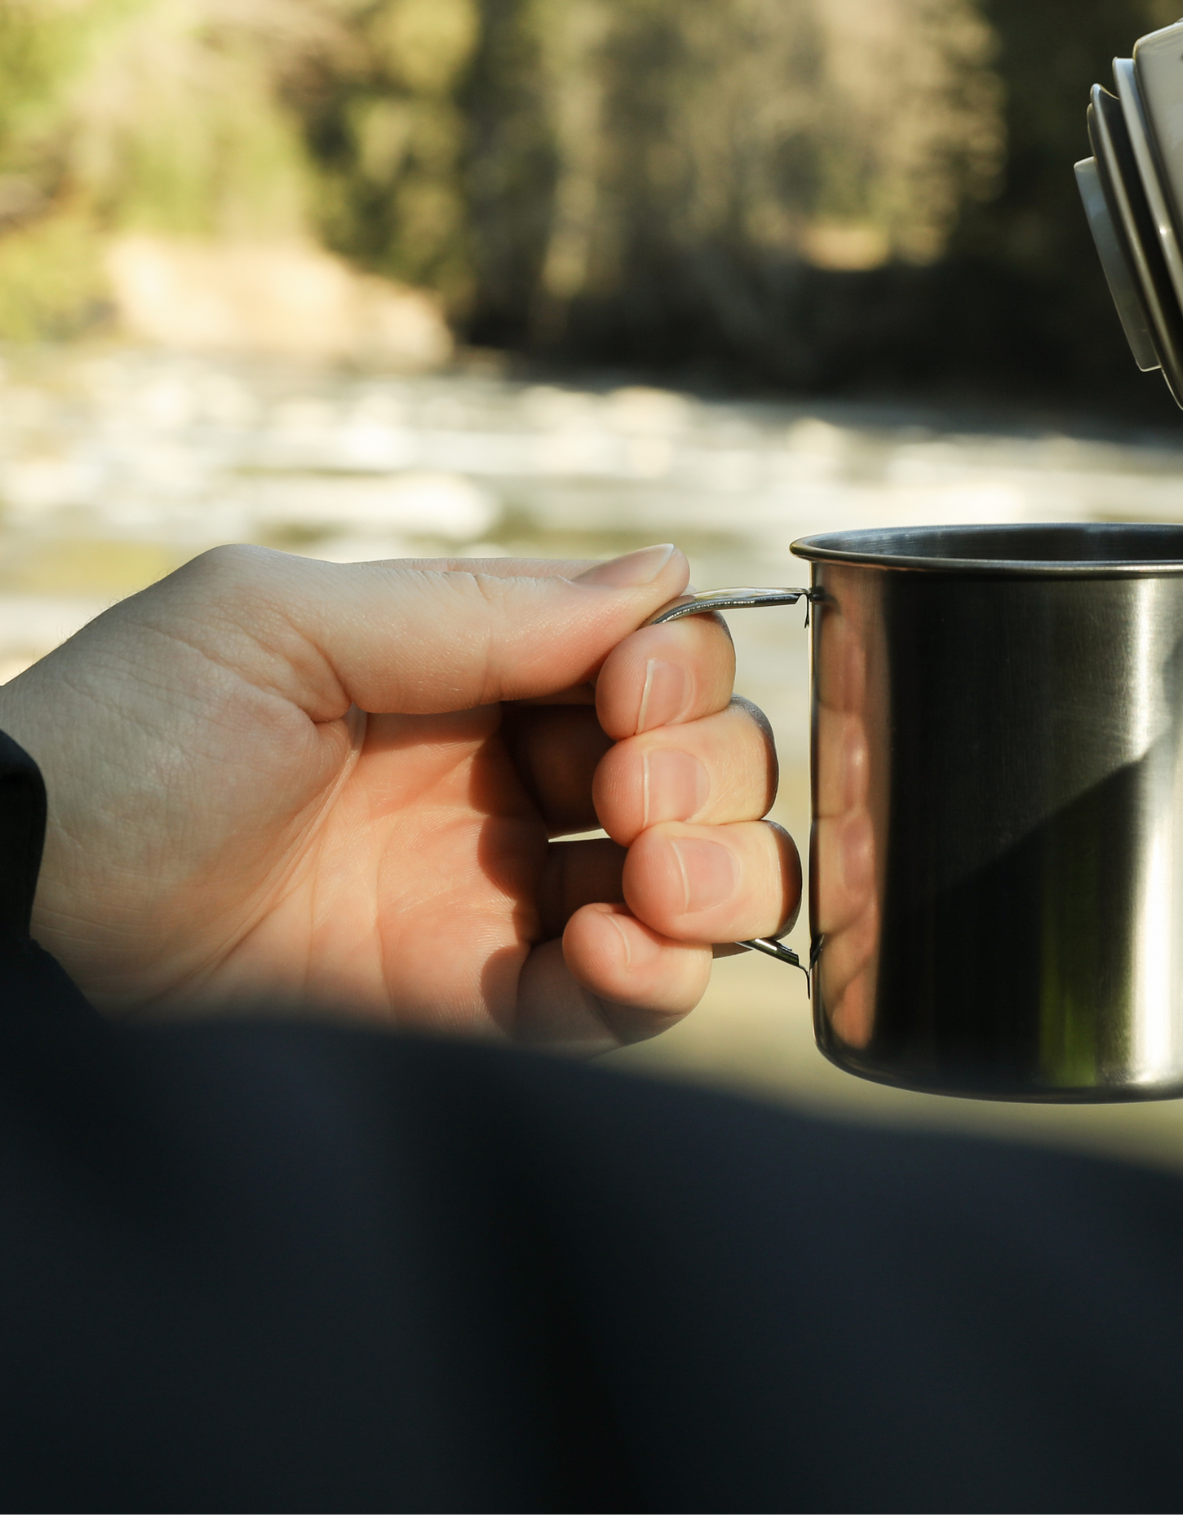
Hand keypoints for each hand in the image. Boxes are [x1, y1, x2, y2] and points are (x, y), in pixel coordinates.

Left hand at [0, 543, 799, 1050]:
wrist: (14, 902)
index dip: (680, 672)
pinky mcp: (481, 1002)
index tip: (627, 693)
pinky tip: (609, 948)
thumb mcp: (282, 620)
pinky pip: (625, 1002)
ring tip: (649, 878)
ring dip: (721, 872)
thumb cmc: (122, 735)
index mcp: (479, 668)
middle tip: (634, 789)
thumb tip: (666, 571)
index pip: (659, 656)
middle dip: (714, 770)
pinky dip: (658, 978)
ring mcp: (503, 892)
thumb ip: (477, 606)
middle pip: (711, 762)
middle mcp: (513, 776)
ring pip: (701, 882)